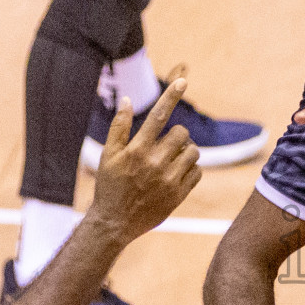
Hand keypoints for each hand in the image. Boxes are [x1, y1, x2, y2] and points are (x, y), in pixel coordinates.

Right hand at [88, 75, 202, 243]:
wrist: (115, 223)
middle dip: (177, 136)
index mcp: (137, 150)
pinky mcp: (179, 194)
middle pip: (182, 133)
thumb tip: (128, 100)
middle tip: (165, 146)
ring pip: (193, 152)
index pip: (158, 116)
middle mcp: (154, 163)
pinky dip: (191, 170)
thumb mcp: (108, 155)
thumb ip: (119, 127)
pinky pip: (197, 172)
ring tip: (171, 160)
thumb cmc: (109, 186)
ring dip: (186, 152)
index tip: (183, 81)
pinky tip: (176, 174)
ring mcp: (169, 179)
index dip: (171, 96)